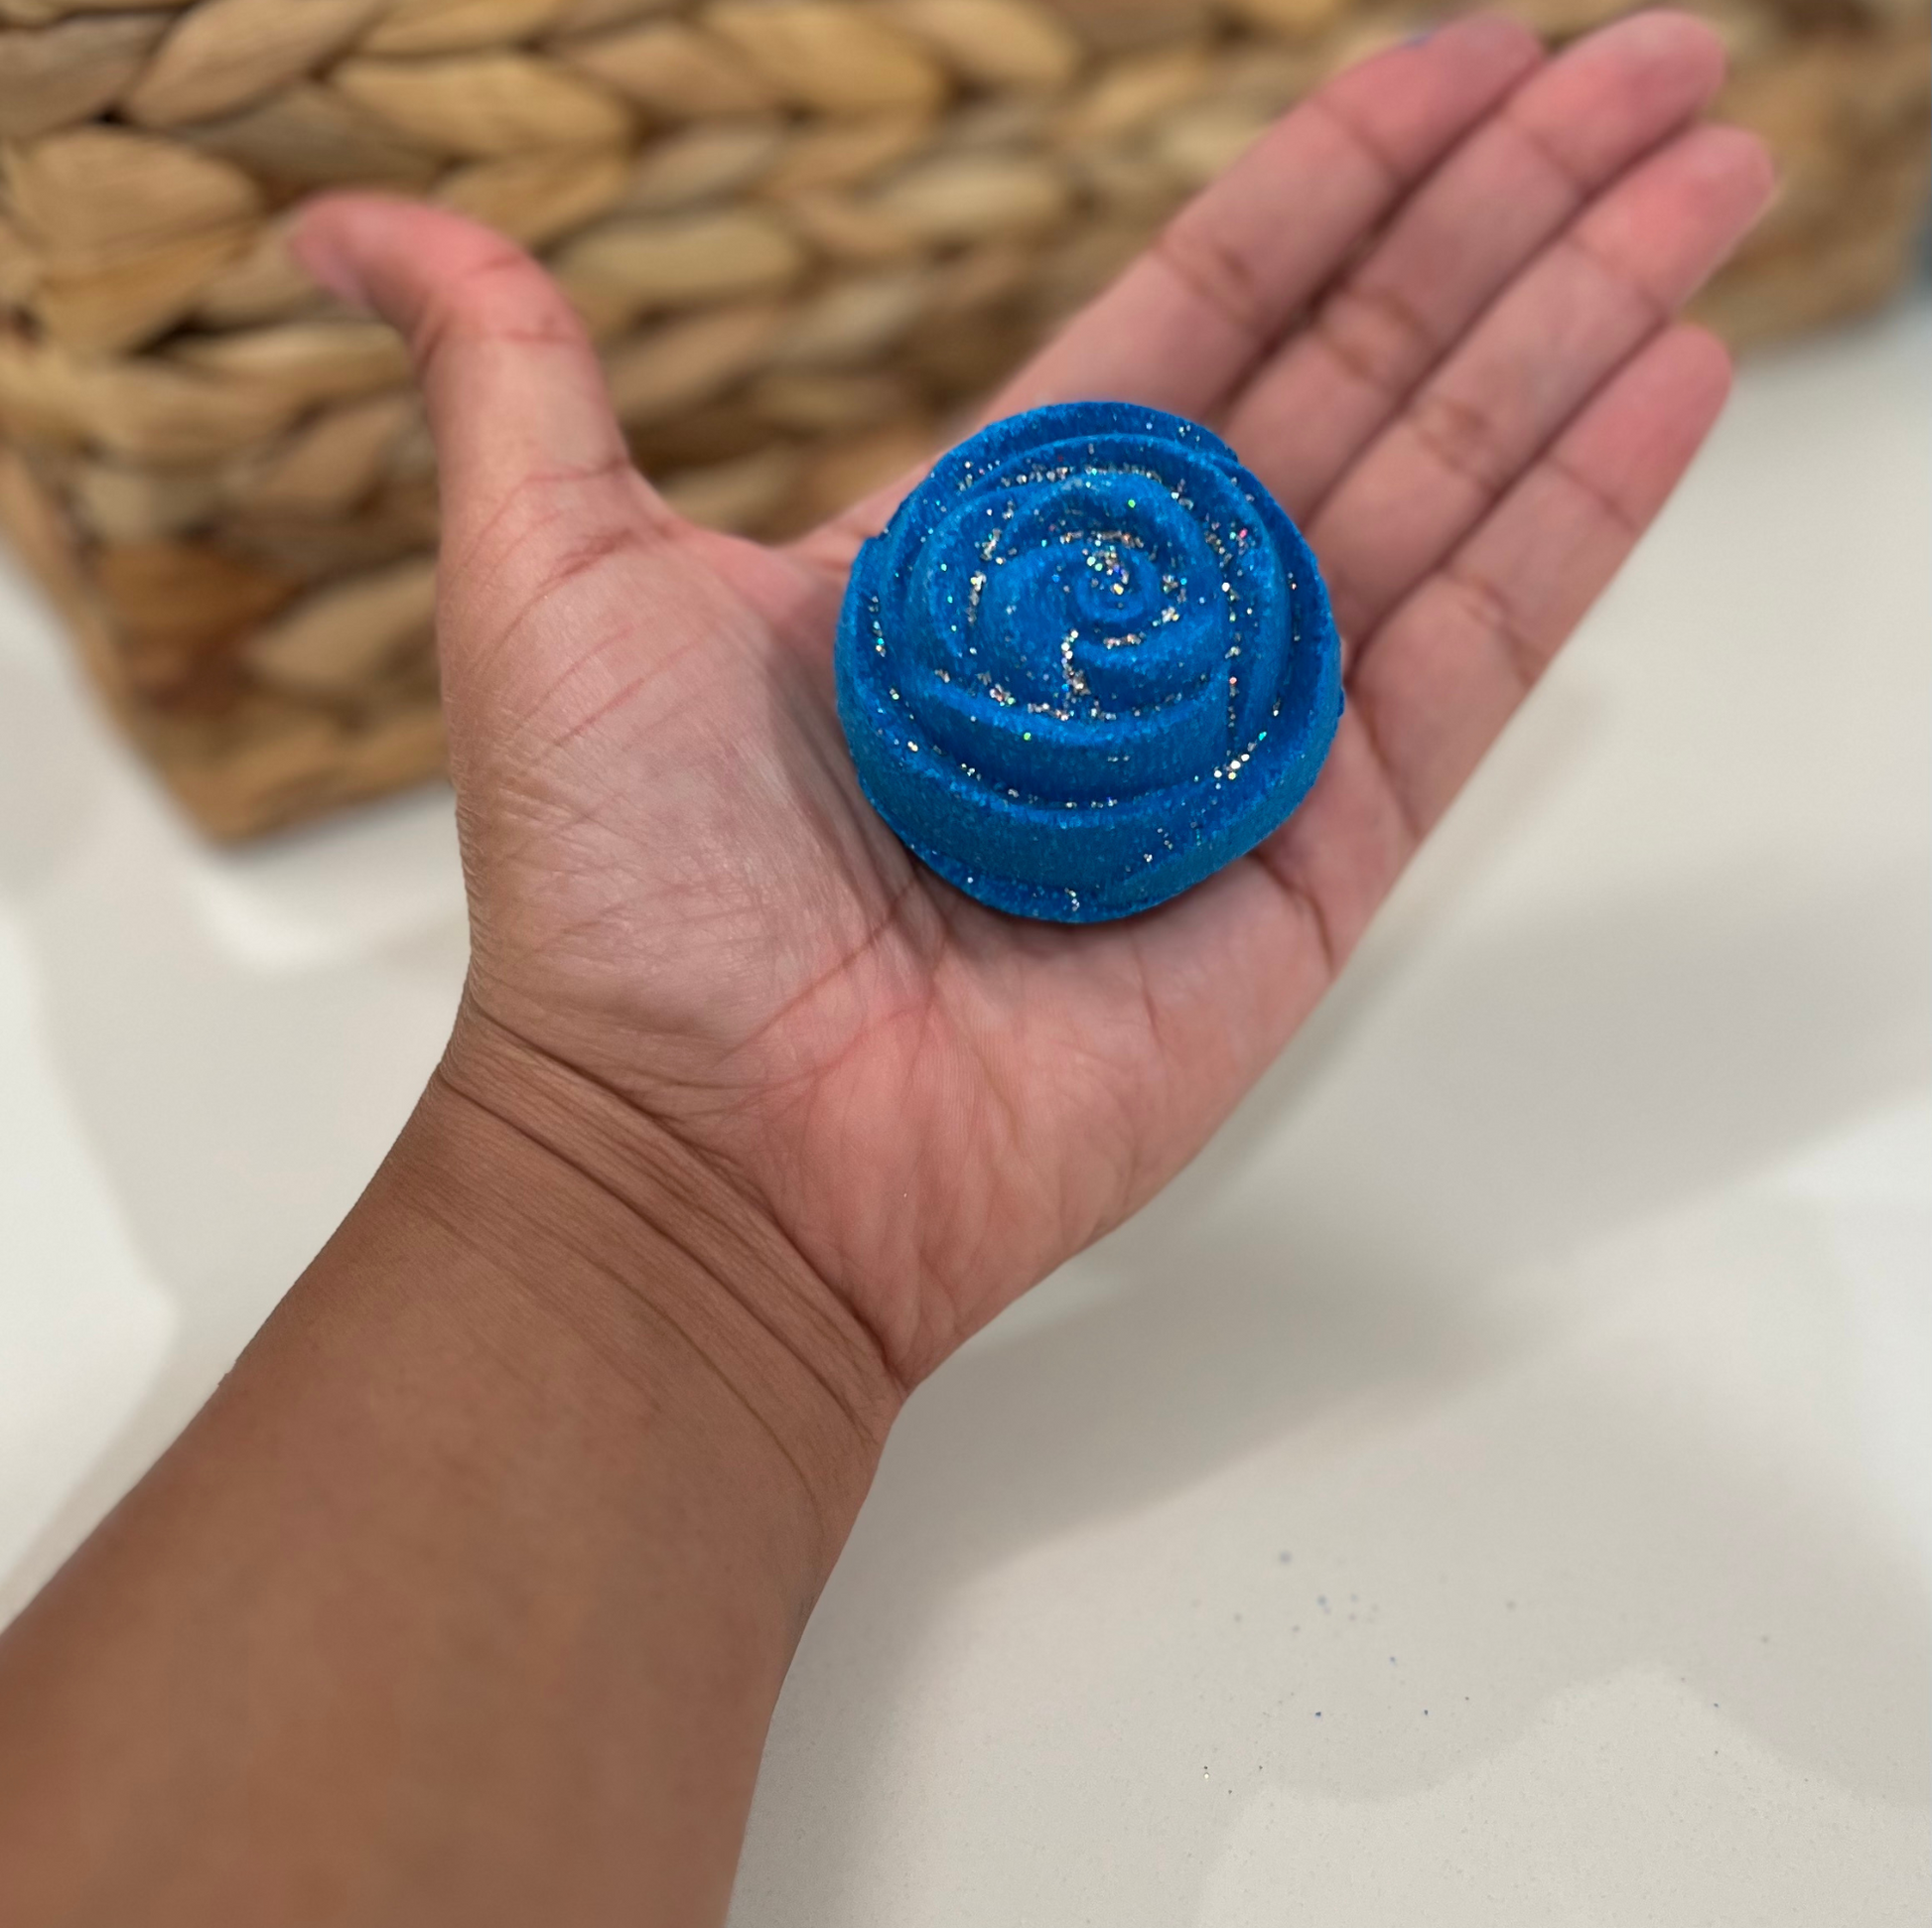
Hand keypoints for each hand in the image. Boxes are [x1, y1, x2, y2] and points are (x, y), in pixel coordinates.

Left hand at [294, 10, 1770, 1397]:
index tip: (1465, 57)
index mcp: (994, 543)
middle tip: (1660, 68)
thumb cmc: (621, 887)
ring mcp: (1239, 746)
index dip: (1338, 178)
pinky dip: (1570, 529)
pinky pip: (1462, 674)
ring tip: (1707, 174)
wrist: (704, 1148)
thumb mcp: (545, 574)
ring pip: (1443, 493)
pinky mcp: (1307, 870)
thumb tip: (344, 223)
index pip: (1208, 313)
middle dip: (1514, 214)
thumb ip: (507, 370)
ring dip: (1580, 326)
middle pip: (1362, 373)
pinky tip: (1664, 380)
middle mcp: (1136, 631)